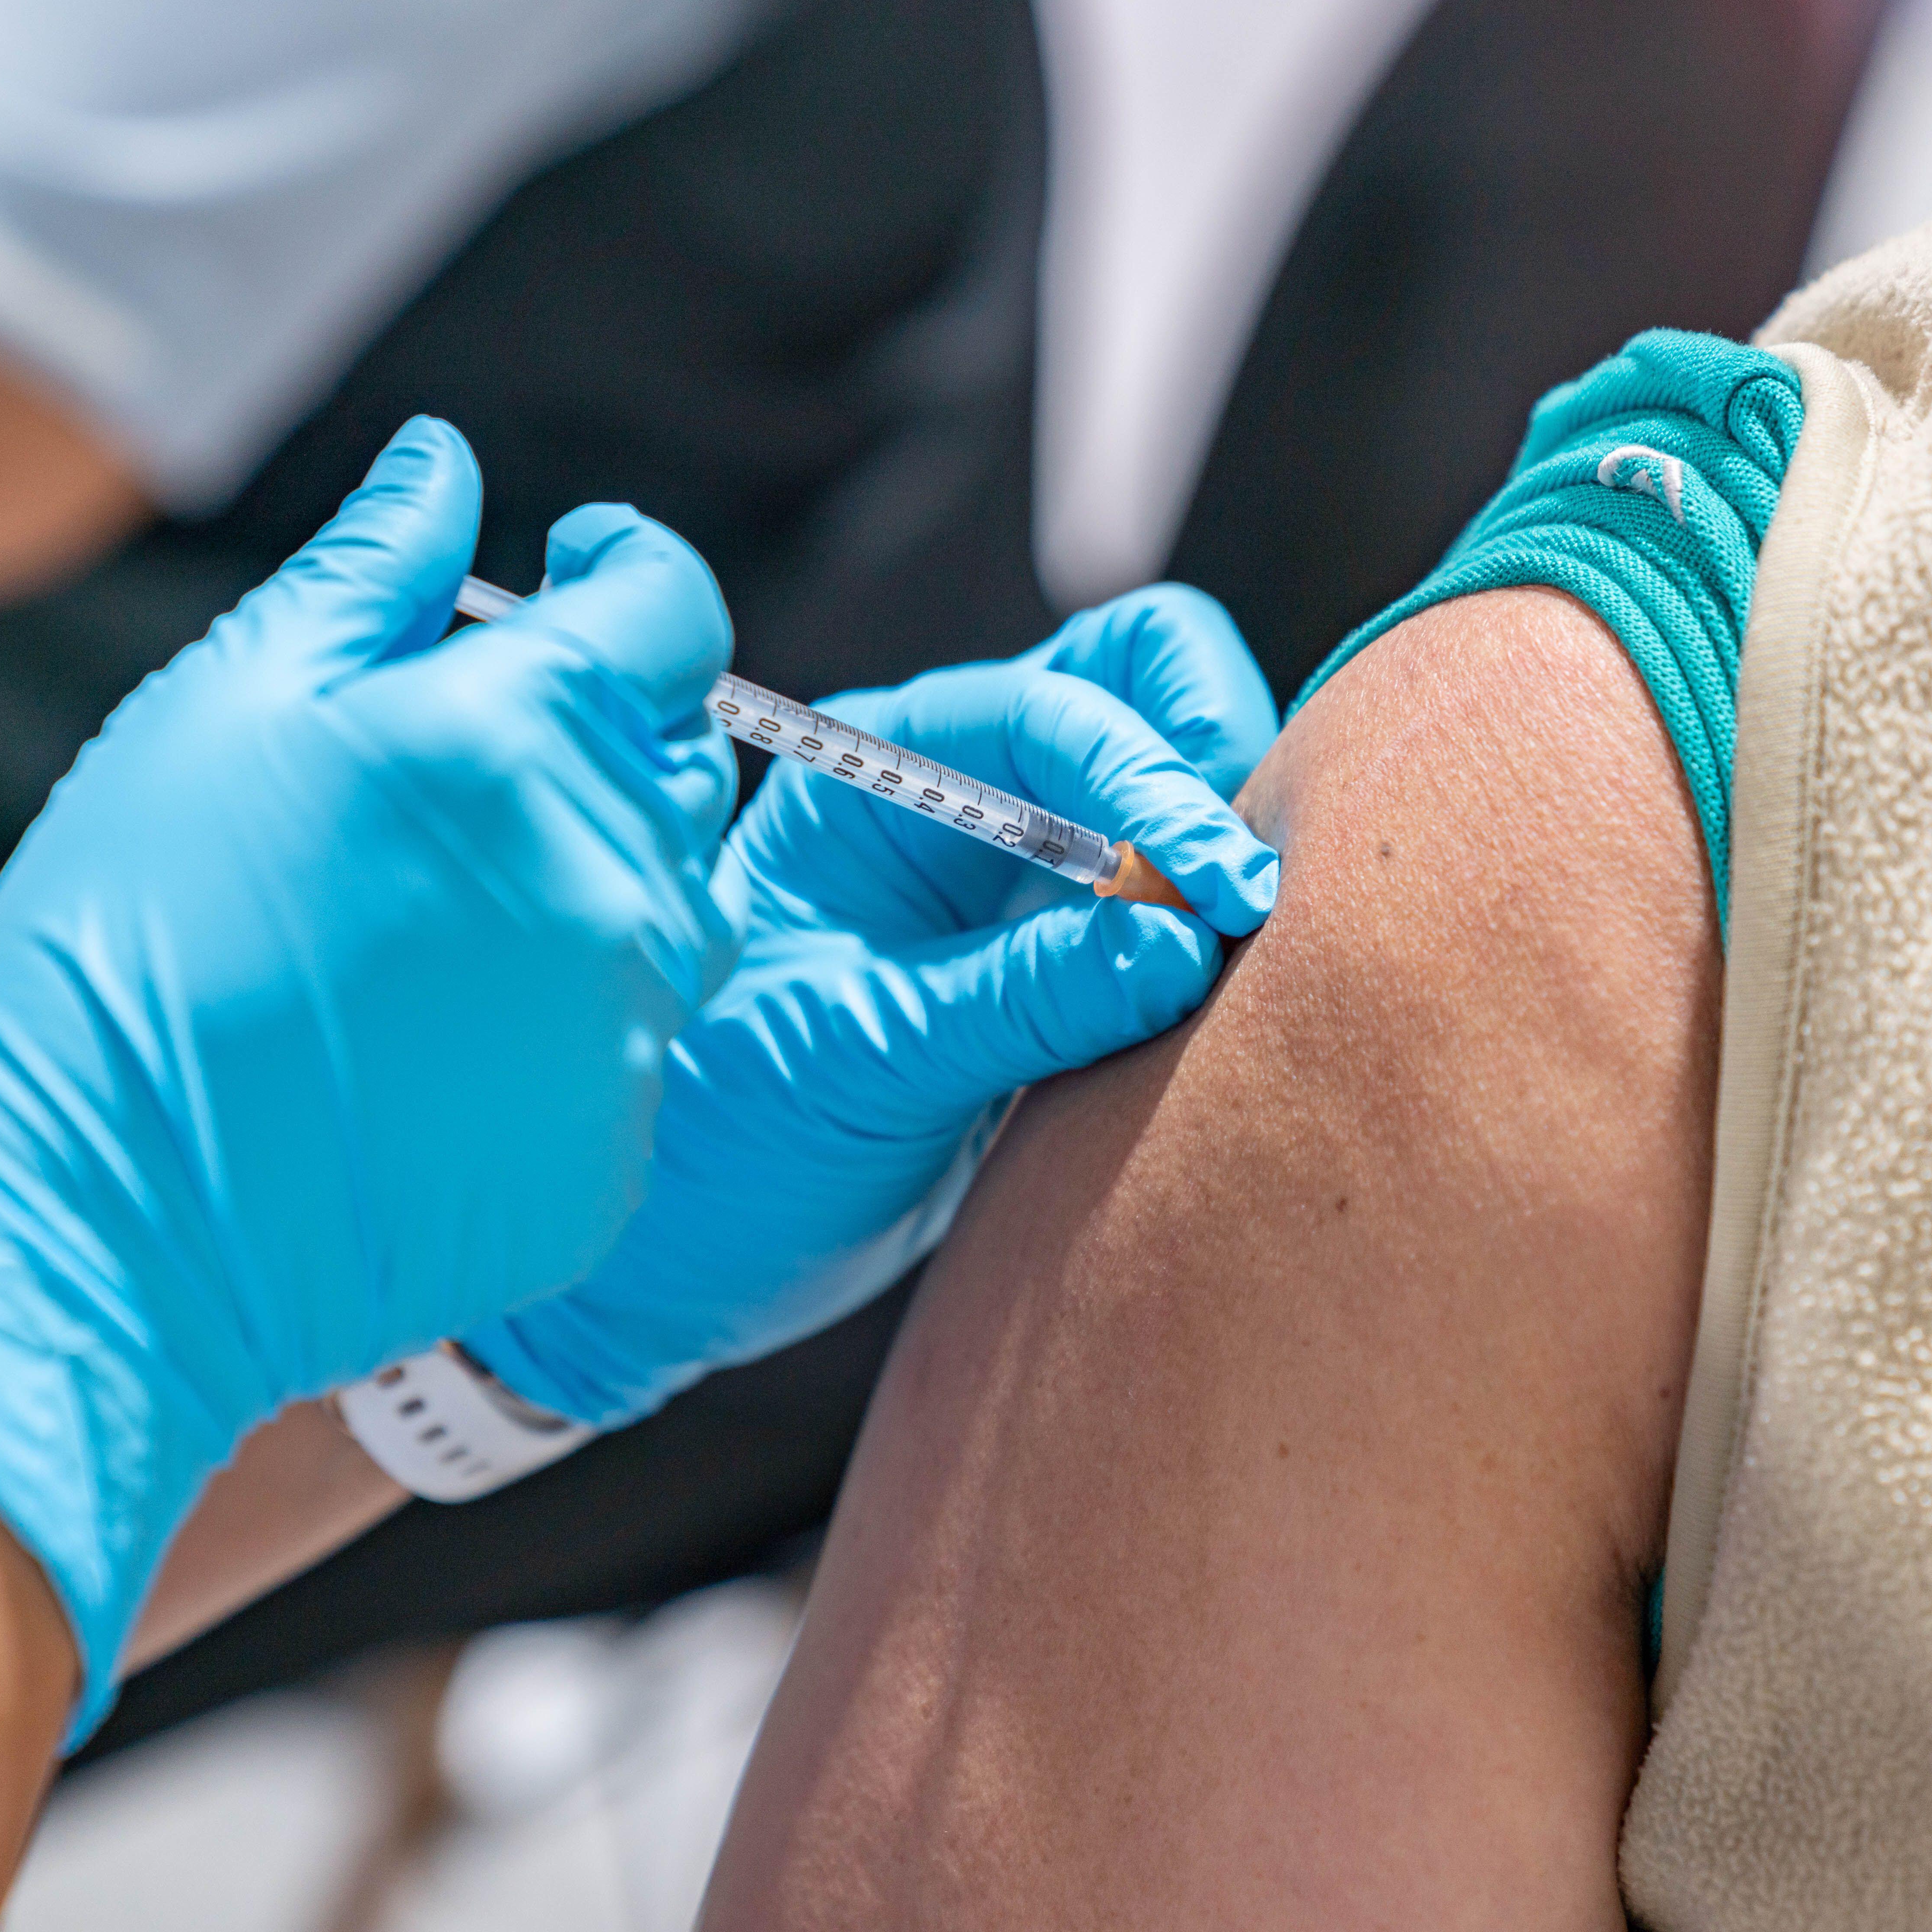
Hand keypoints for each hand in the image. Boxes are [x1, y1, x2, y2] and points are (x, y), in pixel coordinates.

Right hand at [0, 419, 739, 1731]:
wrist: (100, 1218)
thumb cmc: (129, 941)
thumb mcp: (227, 709)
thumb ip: (370, 573)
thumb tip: (447, 468)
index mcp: (518, 739)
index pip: (673, 613)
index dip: (631, 579)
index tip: (580, 579)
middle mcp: (605, 879)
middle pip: (681, 762)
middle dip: (598, 739)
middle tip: (452, 781)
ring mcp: (623, 1031)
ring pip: (665, 907)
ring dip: (580, 884)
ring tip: (421, 929)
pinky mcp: (611, 1156)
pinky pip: (626, 1049)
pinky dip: (556, 1025)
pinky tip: (424, 1049)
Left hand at [464, 584, 1280, 1427]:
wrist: (690, 1254)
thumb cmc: (729, 1137)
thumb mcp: (863, 1061)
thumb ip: (1020, 999)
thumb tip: (1180, 943)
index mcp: (878, 776)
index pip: (1052, 710)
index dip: (1151, 782)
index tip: (1219, 888)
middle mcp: (956, 791)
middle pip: (1132, 677)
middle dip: (1209, 745)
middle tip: (1240, 886)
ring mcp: (1016, 869)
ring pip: (1168, 776)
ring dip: (1222, 836)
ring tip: (1241, 944)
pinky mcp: (1062, 955)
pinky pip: (1169, 898)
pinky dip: (1209, 921)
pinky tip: (1223, 990)